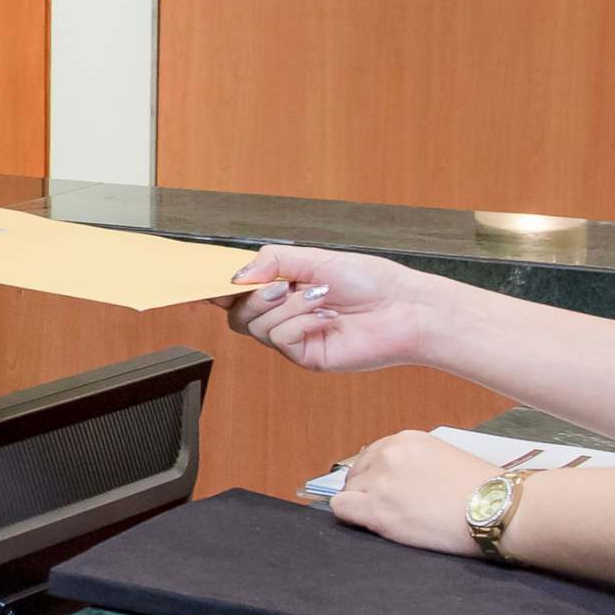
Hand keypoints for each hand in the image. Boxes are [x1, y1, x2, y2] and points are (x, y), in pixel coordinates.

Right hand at [226, 244, 446, 372]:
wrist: (405, 308)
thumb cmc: (370, 281)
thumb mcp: (316, 258)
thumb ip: (273, 261)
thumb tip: (236, 277)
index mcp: (284, 287)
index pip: (239, 291)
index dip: (219, 288)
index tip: (209, 283)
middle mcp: (284, 314)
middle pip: (238, 314)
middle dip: (255, 297)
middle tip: (282, 286)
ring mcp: (294, 337)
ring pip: (257, 327)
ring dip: (286, 307)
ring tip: (319, 296)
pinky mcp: (307, 356)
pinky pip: (281, 340)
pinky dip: (299, 323)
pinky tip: (326, 316)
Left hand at [327, 431, 496, 553]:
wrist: (497, 509)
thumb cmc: (483, 490)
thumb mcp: (444, 458)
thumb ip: (414, 463)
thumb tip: (395, 479)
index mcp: (406, 439)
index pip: (371, 456)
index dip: (376, 476)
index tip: (388, 491)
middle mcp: (388, 454)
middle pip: (356, 474)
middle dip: (368, 491)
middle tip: (391, 510)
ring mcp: (381, 482)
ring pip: (348, 492)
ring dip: (363, 506)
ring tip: (391, 520)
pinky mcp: (378, 510)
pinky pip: (341, 509)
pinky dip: (352, 517)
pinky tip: (373, 525)